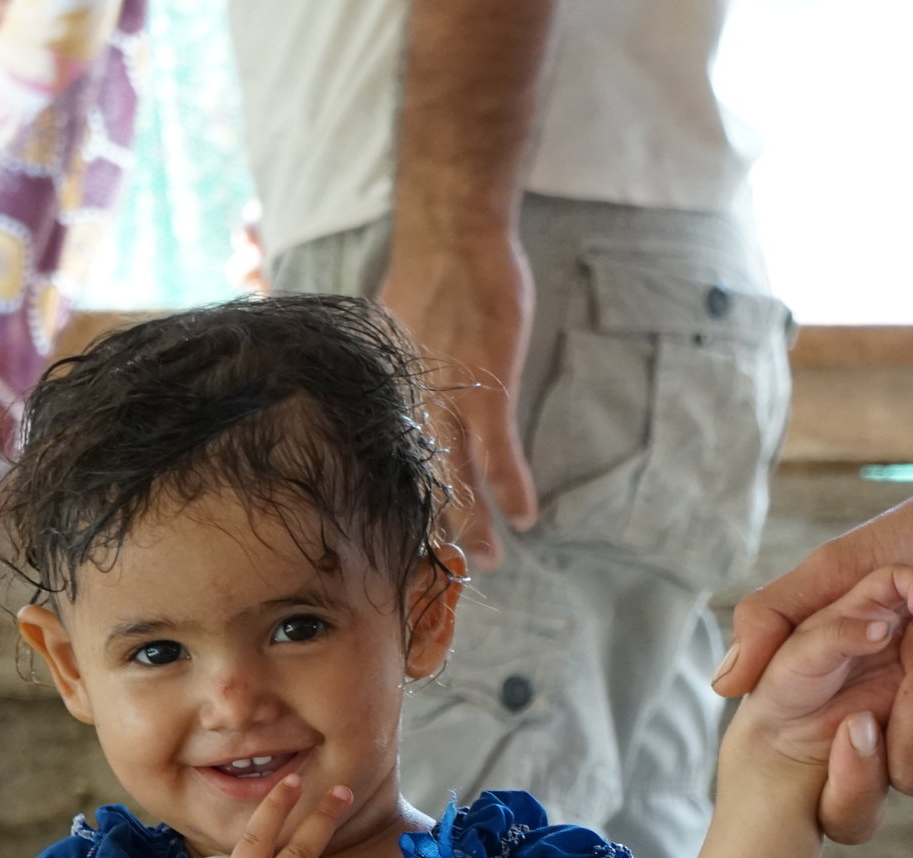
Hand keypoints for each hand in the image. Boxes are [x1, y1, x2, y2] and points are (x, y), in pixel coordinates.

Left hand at [379, 224, 538, 570]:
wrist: (451, 232)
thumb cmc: (428, 269)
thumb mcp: (394, 327)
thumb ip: (393, 364)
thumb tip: (386, 378)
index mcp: (387, 398)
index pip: (388, 465)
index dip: (395, 506)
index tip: (402, 540)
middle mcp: (409, 406)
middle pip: (417, 482)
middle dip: (433, 531)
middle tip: (445, 570)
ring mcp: (447, 399)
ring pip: (457, 478)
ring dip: (474, 525)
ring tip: (489, 560)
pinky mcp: (486, 387)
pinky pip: (498, 452)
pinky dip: (512, 486)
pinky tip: (525, 516)